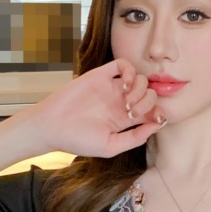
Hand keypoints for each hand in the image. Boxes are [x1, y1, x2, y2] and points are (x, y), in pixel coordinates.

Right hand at [26, 58, 163, 158]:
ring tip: (127, 101)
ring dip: (140, 89)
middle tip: (133, 112)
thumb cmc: (78, 140)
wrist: (52, 126)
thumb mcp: (110, 146)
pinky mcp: (100, 75)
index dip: (158, 113)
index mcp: (123, 121)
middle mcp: (119, 103)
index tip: (156, 119)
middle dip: (148, 102)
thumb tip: (156, 126)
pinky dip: (130, 71)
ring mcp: (111, 88)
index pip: (151, 112)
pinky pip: (122, 64)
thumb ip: (134, 138)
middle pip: (149, 94)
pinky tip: (124, 84)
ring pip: (140, 78)